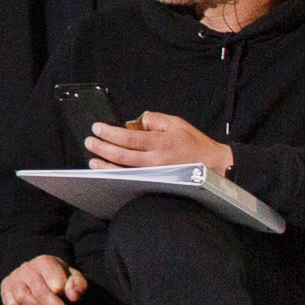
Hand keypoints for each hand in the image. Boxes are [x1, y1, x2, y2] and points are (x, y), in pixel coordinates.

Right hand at [0, 254, 88, 304]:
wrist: (38, 273)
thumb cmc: (59, 277)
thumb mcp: (74, 278)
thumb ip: (78, 285)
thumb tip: (71, 296)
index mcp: (45, 262)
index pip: (56, 285)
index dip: (66, 298)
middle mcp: (27, 268)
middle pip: (41, 294)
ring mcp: (14, 277)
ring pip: (24, 300)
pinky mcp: (5, 287)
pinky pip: (11, 304)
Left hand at [88, 108, 234, 171]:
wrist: (215, 166)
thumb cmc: (195, 144)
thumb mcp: (175, 123)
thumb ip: (151, 120)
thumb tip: (130, 124)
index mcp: (160, 143)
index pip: (128, 137)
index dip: (109, 133)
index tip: (97, 128)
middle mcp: (156, 161)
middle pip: (122, 156)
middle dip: (102, 148)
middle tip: (90, 142)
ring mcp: (155, 175)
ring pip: (124, 172)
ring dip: (105, 166)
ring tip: (93, 160)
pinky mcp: (156, 184)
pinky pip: (133, 181)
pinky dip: (118, 177)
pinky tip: (109, 173)